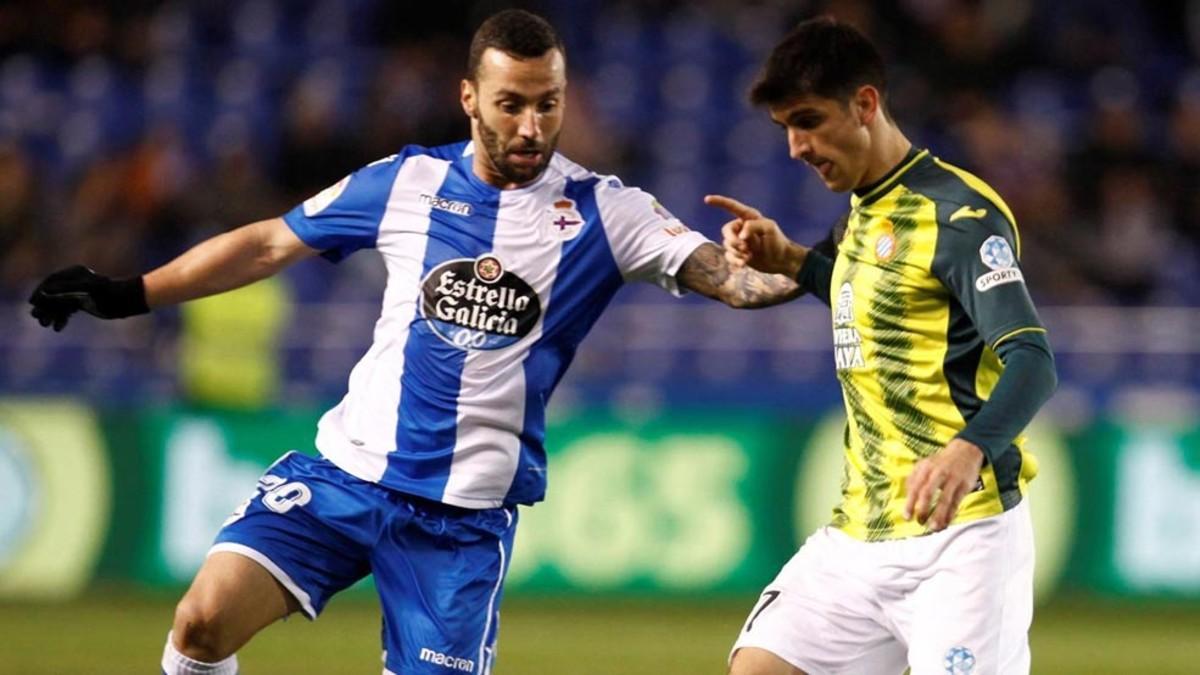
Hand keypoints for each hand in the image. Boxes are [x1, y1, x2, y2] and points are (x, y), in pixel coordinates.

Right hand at [29, 265, 148, 330]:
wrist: (128, 301)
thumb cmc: (110, 293)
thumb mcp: (86, 291)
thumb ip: (65, 291)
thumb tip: (44, 293)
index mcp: (75, 274)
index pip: (51, 282)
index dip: (41, 292)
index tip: (33, 303)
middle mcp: (76, 281)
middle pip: (54, 293)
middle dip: (45, 306)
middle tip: (37, 318)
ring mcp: (80, 292)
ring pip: (60, 303)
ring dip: (52, 313)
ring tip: (45, 325)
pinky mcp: (85, 302)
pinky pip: (69, 309)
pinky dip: (63, 317)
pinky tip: (58, 327)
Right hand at [703, 194, 806, 275]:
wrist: (781, 261)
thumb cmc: (778, 241)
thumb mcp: (770, 228)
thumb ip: (753, 226)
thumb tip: (740, 235)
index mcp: (749, 217)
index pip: (731, 206)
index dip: (719, 202)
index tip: (707, 200)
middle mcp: (741, 227)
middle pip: (726, 230)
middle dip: (733, 240)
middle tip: (744, 248)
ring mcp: (739, 241)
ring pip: (726, 245)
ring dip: (736, 252)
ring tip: (748, 257)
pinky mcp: (738, 253)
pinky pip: (728, 256)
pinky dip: (735, 261)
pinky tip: (743, 265)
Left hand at [904, 438, 984, 531]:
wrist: (966, 450)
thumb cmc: (941, 462)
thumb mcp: (924, 464)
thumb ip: (913, 478)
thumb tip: (907, 495)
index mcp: (925, 468)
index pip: (915, 487)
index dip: (910, 503)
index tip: (907, 517)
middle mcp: (938, 473)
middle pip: (928, 493)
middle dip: (922, 510)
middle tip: (919, 522)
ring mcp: (952, 480)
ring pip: (944, 500)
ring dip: (938, 516)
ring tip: (933, 528)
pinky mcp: (964, 486)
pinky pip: (956, 503)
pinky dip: (950, 515)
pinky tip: (945, 523)